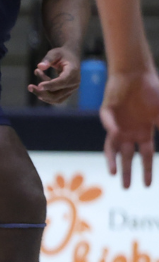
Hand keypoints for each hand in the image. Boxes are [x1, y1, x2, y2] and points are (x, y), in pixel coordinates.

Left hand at [27, 47, 79, 104]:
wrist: (70, 58)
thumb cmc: (61, 54)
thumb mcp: (54, 53)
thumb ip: (48, 59)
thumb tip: (40, 66)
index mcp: (73, 71)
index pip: (62, 81)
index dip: (50, 84)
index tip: (39, 86)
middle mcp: (74, 82)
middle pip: (57, 94)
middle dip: (42, 92)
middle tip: (29, 86)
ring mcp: (72, 89)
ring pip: (55, 98)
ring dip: (41, 94)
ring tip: (31, 86)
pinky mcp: (67, 93)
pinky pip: (55, 98)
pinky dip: (45, 93)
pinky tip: (38, 85)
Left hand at [101, 69, 158, 187]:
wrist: (137, 74)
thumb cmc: (152, 92)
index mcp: (143, 133)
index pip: (145, 157)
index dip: (146, 171)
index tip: (148, 186)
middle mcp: (129, 132)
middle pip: (127, 157)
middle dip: (128, 172)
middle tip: (127, 188)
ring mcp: (117, 124)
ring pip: (112, 146)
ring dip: (113, 160)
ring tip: (114, 173)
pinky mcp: (107, 113)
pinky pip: (108, 122)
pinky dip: (111, 128)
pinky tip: (117, 132)